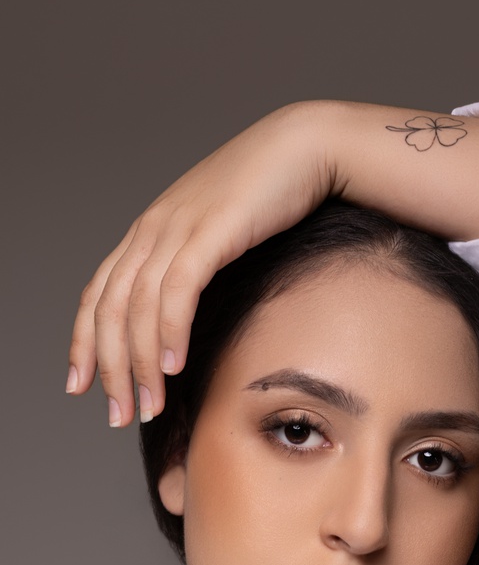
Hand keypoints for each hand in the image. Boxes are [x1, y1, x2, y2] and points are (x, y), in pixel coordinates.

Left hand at [67, 100, 478, 427]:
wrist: (308, 147)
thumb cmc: (272, 197)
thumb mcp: (221, 239)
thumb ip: (198, 272)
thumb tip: (191, 322)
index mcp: (149, 233)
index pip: (99, 295)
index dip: (84, 342)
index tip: (84, 386)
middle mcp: (152, 230)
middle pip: (110, 309)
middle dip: (110, 369)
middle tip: (119, 417)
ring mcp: (178, 228)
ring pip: (138, 307)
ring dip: (139, 364)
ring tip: (150, 407)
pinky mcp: (210, 230)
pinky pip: (177, 291)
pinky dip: (169, 332)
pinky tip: (174, 368)